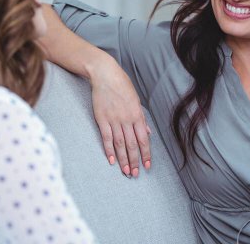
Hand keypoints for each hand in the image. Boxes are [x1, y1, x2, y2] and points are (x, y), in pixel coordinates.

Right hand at [89, 58, 150, 176]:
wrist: (105, 75)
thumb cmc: (122, 85)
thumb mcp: (136, 100)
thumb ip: (141, 118)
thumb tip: (147, 132)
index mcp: (137, 115)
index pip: (143, 139)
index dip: (146, 154)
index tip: (148, 165)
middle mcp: (127, 119)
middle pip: (132, 145)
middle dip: (135, 161)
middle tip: (136, 174)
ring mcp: (113, 120)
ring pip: (120, 144)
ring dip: (123, 160)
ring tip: (126, 172)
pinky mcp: (101, 119)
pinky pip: (107, 138)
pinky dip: (109, 150)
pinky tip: (111, 160)